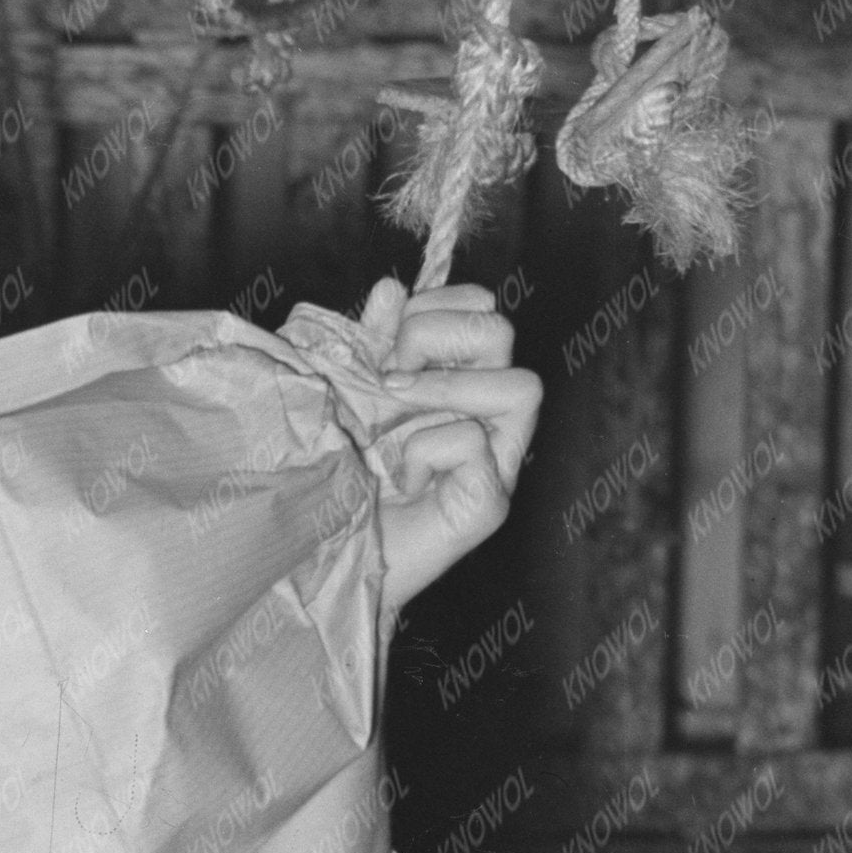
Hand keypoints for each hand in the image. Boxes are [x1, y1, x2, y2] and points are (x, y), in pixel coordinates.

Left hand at [351, 273, 544, 613]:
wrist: (329, 561)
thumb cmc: (340, 481)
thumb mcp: (347, 396)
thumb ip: (371, 344)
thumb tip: (391, 291)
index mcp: (462, 381)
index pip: (483, 308)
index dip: (440, 305)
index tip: (390, 339)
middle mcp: (490, 416)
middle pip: (503, 332)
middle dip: (436, 337)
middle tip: (389, 379)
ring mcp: (497, 461)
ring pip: (522, 386)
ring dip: (445, 388)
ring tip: (395, 419)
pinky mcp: (489, 504)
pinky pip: (473, 444)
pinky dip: (427, 449)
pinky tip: (403, 478)